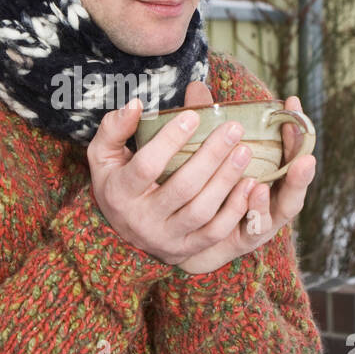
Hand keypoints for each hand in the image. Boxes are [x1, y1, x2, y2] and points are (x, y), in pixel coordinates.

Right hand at [85, 79, 313, 269]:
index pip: (147, 166)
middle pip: (182, 188)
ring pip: (202, 210)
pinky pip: (215, 232)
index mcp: (120, 193)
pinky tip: (250, 184)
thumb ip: (114, 129)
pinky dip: (235, 209)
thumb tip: (135, 105)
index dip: (170, 141)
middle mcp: (142, 220)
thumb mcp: (104, 155)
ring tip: (245, 151)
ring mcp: (166, 238)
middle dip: (211, 156)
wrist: (120, 233)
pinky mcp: (187, 248)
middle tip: (233, 129)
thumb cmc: (117, 182)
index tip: (193, 116)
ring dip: (226, 180)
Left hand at [176, 86, 316, 272]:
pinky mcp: (245, 240)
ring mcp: (263, 220)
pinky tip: (256, 192)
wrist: (182, 236)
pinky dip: (258, 209)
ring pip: (286, 205)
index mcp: (268, 173)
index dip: (294, 124)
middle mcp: (272, 197)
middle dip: (304, 154)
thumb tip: (197, 86)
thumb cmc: (199, 187)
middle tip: (308, 138)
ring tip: (298, 164)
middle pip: (297, 176)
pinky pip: (256, 227)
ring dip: (292, 184)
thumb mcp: (203, 152)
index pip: (288, 147)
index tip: (292, 101)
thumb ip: (205, 122)